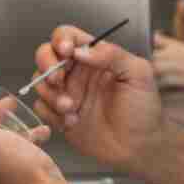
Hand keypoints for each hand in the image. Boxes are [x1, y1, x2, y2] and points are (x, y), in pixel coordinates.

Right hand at [30, 25, 165, 174]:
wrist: (138, 147)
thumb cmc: (143, 110)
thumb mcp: (138, 74)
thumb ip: (113, 55)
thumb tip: (81, 50)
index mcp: (95, 56)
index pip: (68, 36)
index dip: (61, 40)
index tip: (67, 52)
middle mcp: (77, 72)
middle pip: (45, 54)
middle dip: (47, 64)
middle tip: (59, 80)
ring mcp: (67, 93)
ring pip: (40, 81)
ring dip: (51, 94)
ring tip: (73, 109)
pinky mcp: (59, 115)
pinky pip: (41, 107)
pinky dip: (51, 114)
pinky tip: (72, 122)